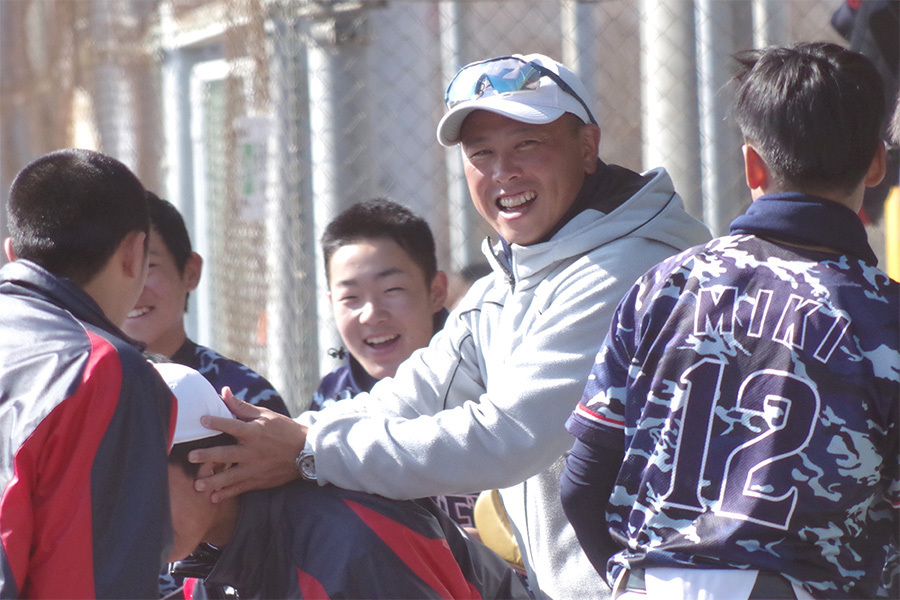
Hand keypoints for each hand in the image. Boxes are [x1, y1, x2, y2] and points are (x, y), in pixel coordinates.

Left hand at [189, 386, 307, 502]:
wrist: (306, 452)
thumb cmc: (284, 430)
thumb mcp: (265, 415)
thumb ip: (241, 407)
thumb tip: (223, 392)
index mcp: (254, 432)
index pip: (232, 426)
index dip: (216, 422)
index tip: (201, 420)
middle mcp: (253, 451)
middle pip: (226, 454)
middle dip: (207, 456)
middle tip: (191, 457)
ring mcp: (255, 468)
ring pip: (230, 477)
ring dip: (213, 481)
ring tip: (197, 485)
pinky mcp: (259, 481)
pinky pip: (240, 488)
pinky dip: (227, 494)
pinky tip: (214, 498)